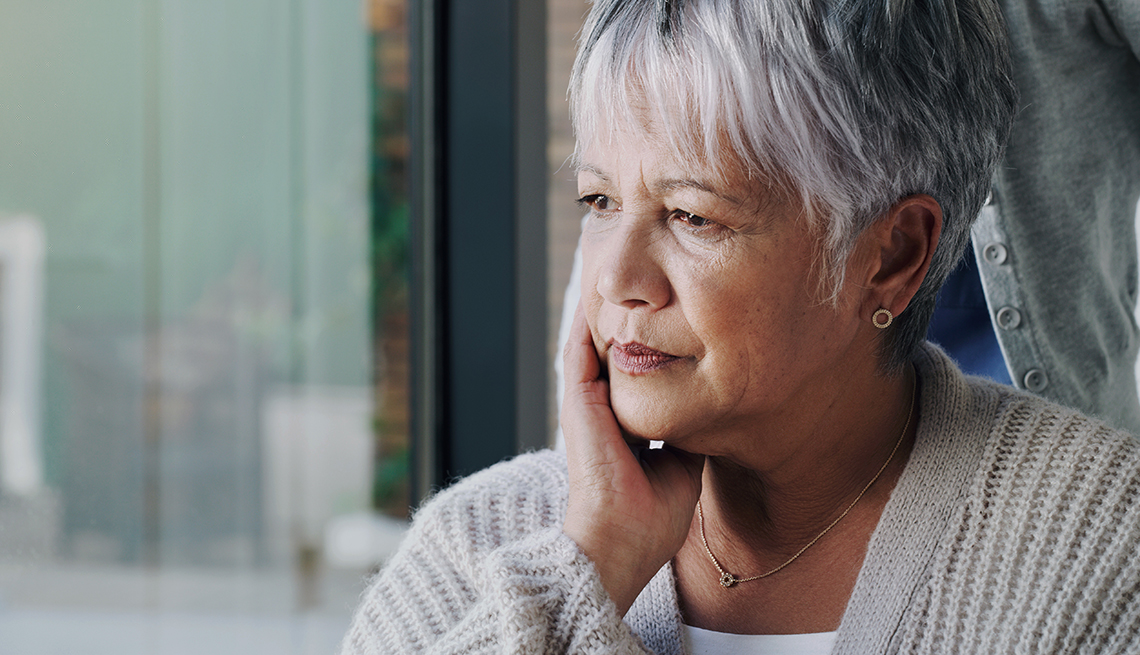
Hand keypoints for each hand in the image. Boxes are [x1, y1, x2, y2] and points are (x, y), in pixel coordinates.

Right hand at [561, 303, 704, 615]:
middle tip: (646, 286)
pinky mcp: (577, 401)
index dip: (652, 348)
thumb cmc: (652, 518)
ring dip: (606, 313)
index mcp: (625, 429)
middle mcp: (603, 412)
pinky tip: (601, 293)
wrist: (622, 541)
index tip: (671, 320)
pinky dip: (588, 320)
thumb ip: (689, 434)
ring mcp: (587, 405)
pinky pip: (579, 349)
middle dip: (629, 321)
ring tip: (620, 278)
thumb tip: (710, 410)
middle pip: (616, 353)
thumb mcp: (684, 465)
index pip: (639, 377)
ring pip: (595, 344)